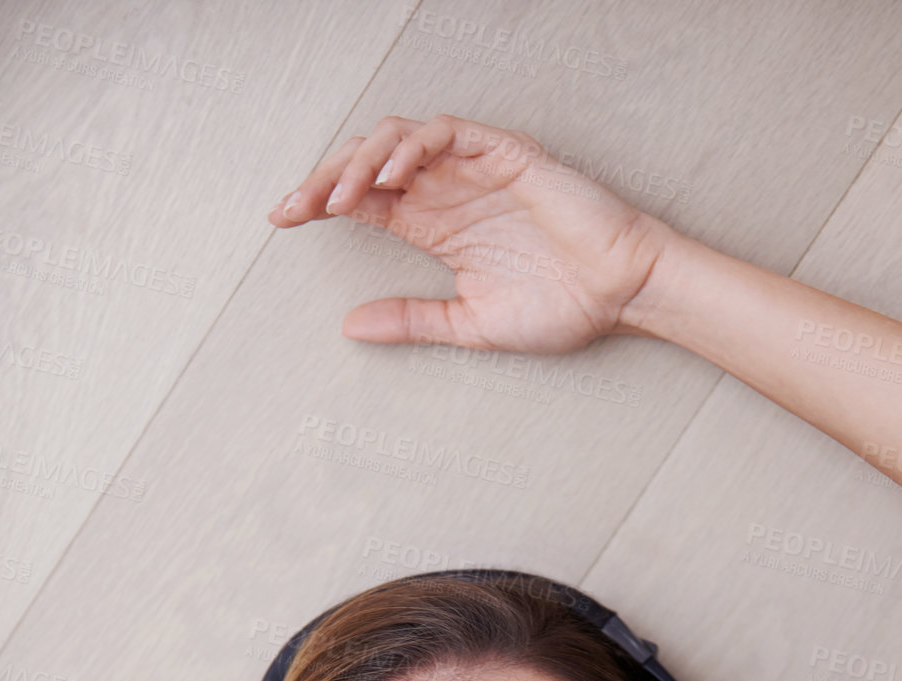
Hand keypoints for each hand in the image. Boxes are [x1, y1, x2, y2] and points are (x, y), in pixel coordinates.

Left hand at [267, 112, 672, 353]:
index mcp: (436, 226)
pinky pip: (445, 132)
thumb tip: (349, 327)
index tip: (282, 220)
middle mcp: (447, 190)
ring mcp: (473, 168)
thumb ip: (413, 320)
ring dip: (361, 161)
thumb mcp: (470, 325)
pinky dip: (411, 146)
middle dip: (325, 179)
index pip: (363, 201)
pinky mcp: (503, 152)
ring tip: (338, 197)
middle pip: (368, 164)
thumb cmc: (561, 307)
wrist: (620, 293)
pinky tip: (388, 175)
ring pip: (398, 139)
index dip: (319, 203)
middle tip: (293, 208)